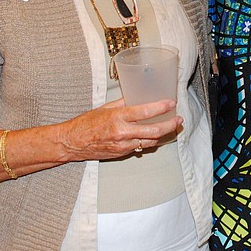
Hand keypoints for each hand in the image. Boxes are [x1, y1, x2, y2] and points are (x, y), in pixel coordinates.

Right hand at [60, 98, 181, 161]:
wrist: (73, 143)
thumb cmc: (86, 123)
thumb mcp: (105, 108)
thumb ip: (124, 103)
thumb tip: (138, 96)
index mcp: (118, 117)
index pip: (144, 112)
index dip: (161, 108)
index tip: (171, 103)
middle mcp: (122, 132)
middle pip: (153, 130)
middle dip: (169, 125)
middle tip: (178, 119)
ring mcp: (123, 145)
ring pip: (150, 141)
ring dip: (163, 134)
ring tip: (172, 127)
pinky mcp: (122, 153)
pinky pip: (141, 147)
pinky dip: (150, 141)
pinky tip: (156, 135)